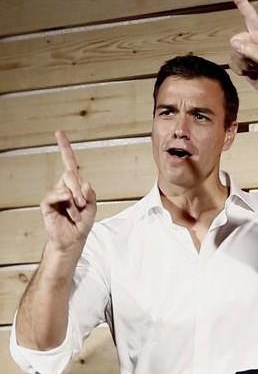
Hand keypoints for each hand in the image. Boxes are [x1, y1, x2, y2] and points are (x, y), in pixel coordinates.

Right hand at [40, 131, 96, 254]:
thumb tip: (85, 183)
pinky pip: (55, 195)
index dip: (65, 148)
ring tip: (76, 213)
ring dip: (75, 202)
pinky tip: (70, 212)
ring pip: (65, 186)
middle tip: (83, 204)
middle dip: (80, 189)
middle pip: (71, 174)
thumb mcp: (93, 208)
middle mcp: (64, 186)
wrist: (73, 239)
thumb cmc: (83, 223)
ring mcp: (55, 194)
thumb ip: (91, 195)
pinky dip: (66, 203)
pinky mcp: (47, 203)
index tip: (59, 133)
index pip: (69, 163)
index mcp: (75, 185)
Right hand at [229, 0, 257, 118]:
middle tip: (256, 63)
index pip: (251, 17)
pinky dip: (239, 69)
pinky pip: (232, 63)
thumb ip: (252, 51)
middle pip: (237, 39)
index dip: (242, 3)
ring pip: (233, 52)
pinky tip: (249, 74)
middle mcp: (254, 42)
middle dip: (243, 52)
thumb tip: (234, 43)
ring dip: (242, 63)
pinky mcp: (242, 64)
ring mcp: (247, 53)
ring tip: (255, 69)